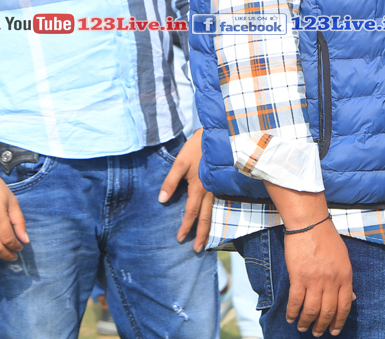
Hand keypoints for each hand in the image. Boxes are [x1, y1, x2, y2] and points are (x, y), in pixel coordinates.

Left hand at [158, 128, 214, 251]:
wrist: (219, 135)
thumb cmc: (197, 148)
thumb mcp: (180, 162)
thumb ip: (170, 181)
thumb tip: (162, 201)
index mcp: (199, 187)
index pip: (191, 213)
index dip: (186, 226)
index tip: (180, 239)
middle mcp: (211, 191)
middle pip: (206, 218)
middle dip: (201, 235)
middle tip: (197, 249)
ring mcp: (218, 188)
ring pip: (215, 213)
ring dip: (210, 228)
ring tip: (206, 241)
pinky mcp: (222, 184)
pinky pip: (220, 204)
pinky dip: (217, 216)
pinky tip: (216, 221)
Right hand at [283, 220, 353, 336]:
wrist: (310, 223)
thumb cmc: (327, 238)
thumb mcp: (344, 258)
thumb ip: (346, 279)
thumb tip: (351, 298)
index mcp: (345, 276)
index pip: (345, 306)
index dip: (339, 321)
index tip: (334, 330)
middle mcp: (331, 281)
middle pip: (328, 312)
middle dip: (322, 326)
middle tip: (317, 333)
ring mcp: (314, 280)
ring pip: (311, 310)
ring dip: (306, 323)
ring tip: (303, 328)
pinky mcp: (298, 277)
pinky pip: (296, 301)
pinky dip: (293, 313)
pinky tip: (291, 318)